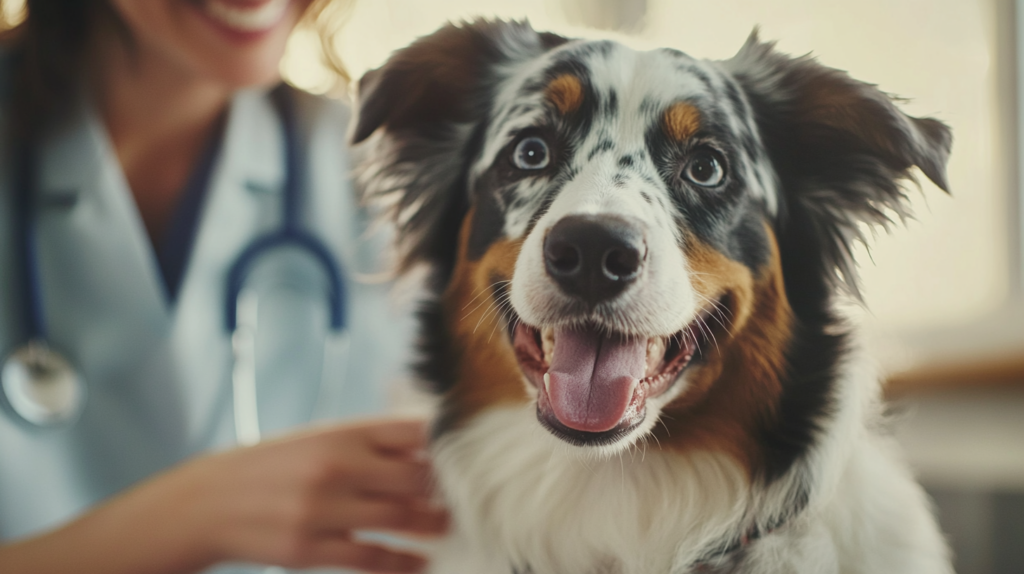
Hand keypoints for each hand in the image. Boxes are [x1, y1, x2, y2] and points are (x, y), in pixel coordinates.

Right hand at [0, 418, 446, 573]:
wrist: (207, 502)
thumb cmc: (270, 466)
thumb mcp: (315, 440)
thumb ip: (365, 443)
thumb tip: (422, 450)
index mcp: (338, 433)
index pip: (409, 432)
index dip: (440, 446)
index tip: (457, 457)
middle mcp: (334, 466)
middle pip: (413, 478)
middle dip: (442, 490)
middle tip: (459, 498)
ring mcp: (322, 509)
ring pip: (398, 519)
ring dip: (430, 525)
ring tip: (445, 527)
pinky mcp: (309, 548)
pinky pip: (370, 558)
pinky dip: (402, 562)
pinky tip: (421, 562)